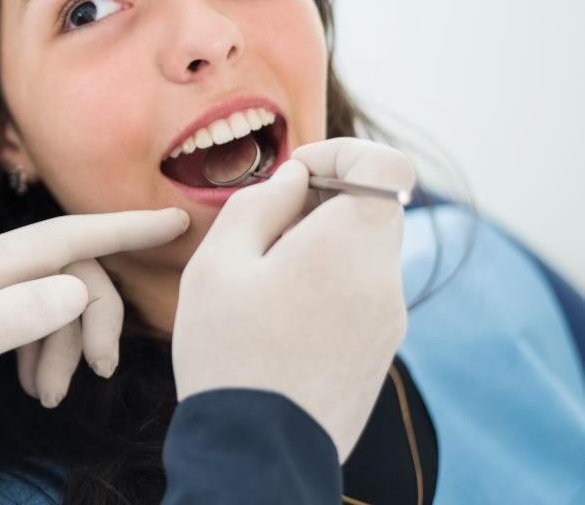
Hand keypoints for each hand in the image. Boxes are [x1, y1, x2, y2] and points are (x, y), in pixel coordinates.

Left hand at [0, 207, 188, 456]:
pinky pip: (35, 324)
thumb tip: (78, 290)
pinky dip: (46, 353)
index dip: (127, 226)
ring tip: (51, 395)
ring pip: (57, 304)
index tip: (176, 219)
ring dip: (66, 346)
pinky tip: (35, 386)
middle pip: (73, 276)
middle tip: (102, 372)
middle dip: (95, 321)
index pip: (71, 234)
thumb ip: (17, 314)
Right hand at [172, 137, 415, 462]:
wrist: (257, 455)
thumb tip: (296, 179)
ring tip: (269, 279)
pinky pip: (366, 286)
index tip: (296, 176)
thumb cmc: (228, 353)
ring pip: (366, 247)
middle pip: (372, 205)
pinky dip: (333, 277)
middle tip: (268, 230)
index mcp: (348, 247)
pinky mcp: (383, 346)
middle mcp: (384, 279)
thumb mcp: (218, 263)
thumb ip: (260, 203)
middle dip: (322, 200)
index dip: (339, 153)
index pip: (386, 165)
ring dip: (324, 241)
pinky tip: (286, 312)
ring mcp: (391, 318)